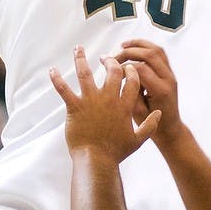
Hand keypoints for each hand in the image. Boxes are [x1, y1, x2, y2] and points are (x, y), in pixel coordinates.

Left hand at [50, 45, 160, 162]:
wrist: (96, 161)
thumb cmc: (116, 152)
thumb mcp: (138, 140)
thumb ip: (149, 125)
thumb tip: (158, 114)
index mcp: (124, 106)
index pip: (132, 81)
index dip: (131, 71)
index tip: (128, 66)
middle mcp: (108, 99)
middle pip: (111, 72)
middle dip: (110, 61)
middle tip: (105, 57)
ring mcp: (90, 101)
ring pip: (85, 74)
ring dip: (80, 59)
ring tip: (78, 48)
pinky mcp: (75, 107)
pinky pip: (64, 90)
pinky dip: (57, 79)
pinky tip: (52, 70)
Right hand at [112, 40, 182, 147]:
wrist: (170, 129)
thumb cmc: (152, 126)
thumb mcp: (136, 112)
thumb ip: (129, 91)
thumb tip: (120, 72)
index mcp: (160, 90)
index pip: (141, 69)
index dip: (123, 67)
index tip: (110, 70)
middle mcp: (168, 79)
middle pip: (149, 54)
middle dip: (128, 52)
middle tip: (113, 57)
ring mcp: (171, 74)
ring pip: (156, 49)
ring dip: (138, 44)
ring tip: (122, 45)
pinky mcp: (169, 72)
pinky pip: (159, 53)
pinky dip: (146, 46)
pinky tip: (133, 47)